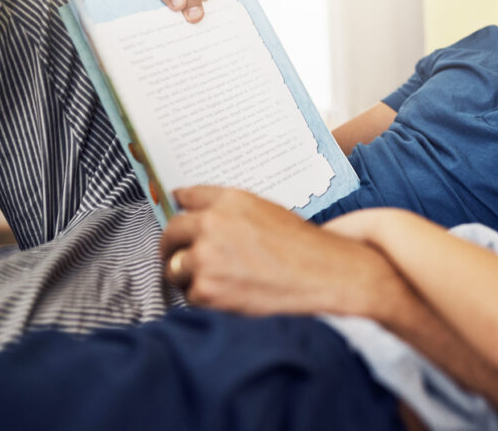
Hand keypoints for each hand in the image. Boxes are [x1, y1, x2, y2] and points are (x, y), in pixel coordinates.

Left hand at [159, 185, 407, 318]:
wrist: (326, 277)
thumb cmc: (304, 247)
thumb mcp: (268, 212)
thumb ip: (230, 209)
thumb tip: (194, 208)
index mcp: (230, 200)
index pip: (186, 197)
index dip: (182, 210)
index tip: (181, 221)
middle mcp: (213, 223)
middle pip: (171, 234)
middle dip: (175, 248)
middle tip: (185, 259)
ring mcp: (206, 257)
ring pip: (175, 269)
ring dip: (190, 277)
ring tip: (221, 282)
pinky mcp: (206, 290)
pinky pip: (191, 297)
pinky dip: (207, 300)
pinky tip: (233, 296)